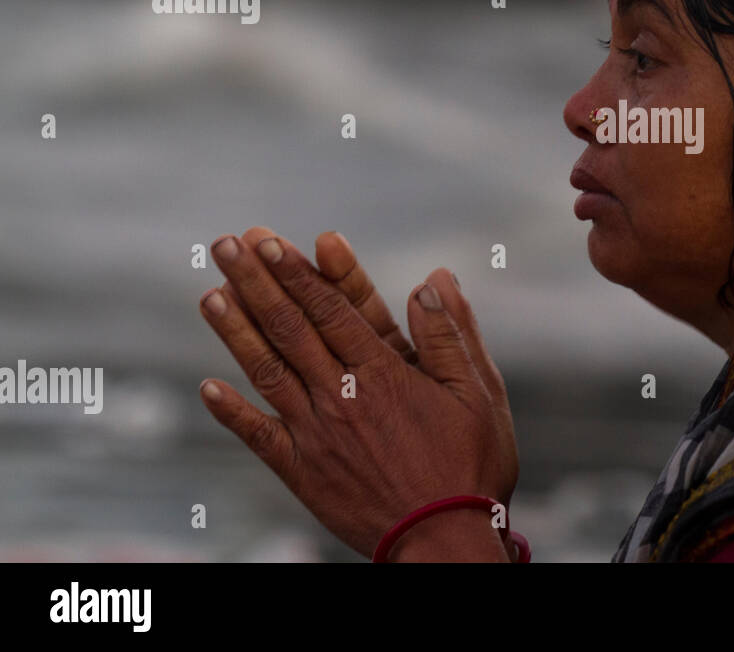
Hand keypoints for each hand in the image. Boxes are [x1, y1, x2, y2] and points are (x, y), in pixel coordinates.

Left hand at [197, 227, 518, 559]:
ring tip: (209, 293)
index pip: (331, 310)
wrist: (445, 541)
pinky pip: (260, 437)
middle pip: (290, 329)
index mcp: (384, 374)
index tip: (270, 241)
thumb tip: (434, 281)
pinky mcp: (304, 472)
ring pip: (268, 372)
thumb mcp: (479, 393)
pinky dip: (232, 412)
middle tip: (228, 245)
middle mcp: (342, 397)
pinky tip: (207, 386)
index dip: (297, 272)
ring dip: (236, 331)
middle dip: (256, 283)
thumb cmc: (470, 465)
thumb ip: (451, 335)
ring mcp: (317, 435)